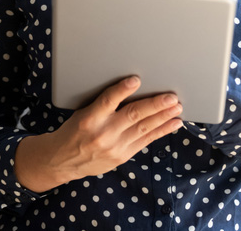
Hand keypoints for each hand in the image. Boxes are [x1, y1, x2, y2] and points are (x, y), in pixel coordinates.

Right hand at [15, 76, 182, 191]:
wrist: (63, 160)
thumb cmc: (74, 130)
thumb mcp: (82, 112)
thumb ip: (104, 104)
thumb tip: (131, 87)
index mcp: (89, 118)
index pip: (107, 100)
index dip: (122, 90)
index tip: (136, 79)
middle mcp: (103, 133)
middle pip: (133, 115)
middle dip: (155, 105)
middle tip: (171, 97)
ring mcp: (114, 146)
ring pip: (144, 128)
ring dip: (163, 117)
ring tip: (177, 108)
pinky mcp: (122, 156)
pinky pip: (146, 141)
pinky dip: (161, 131)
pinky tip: (173, 124)